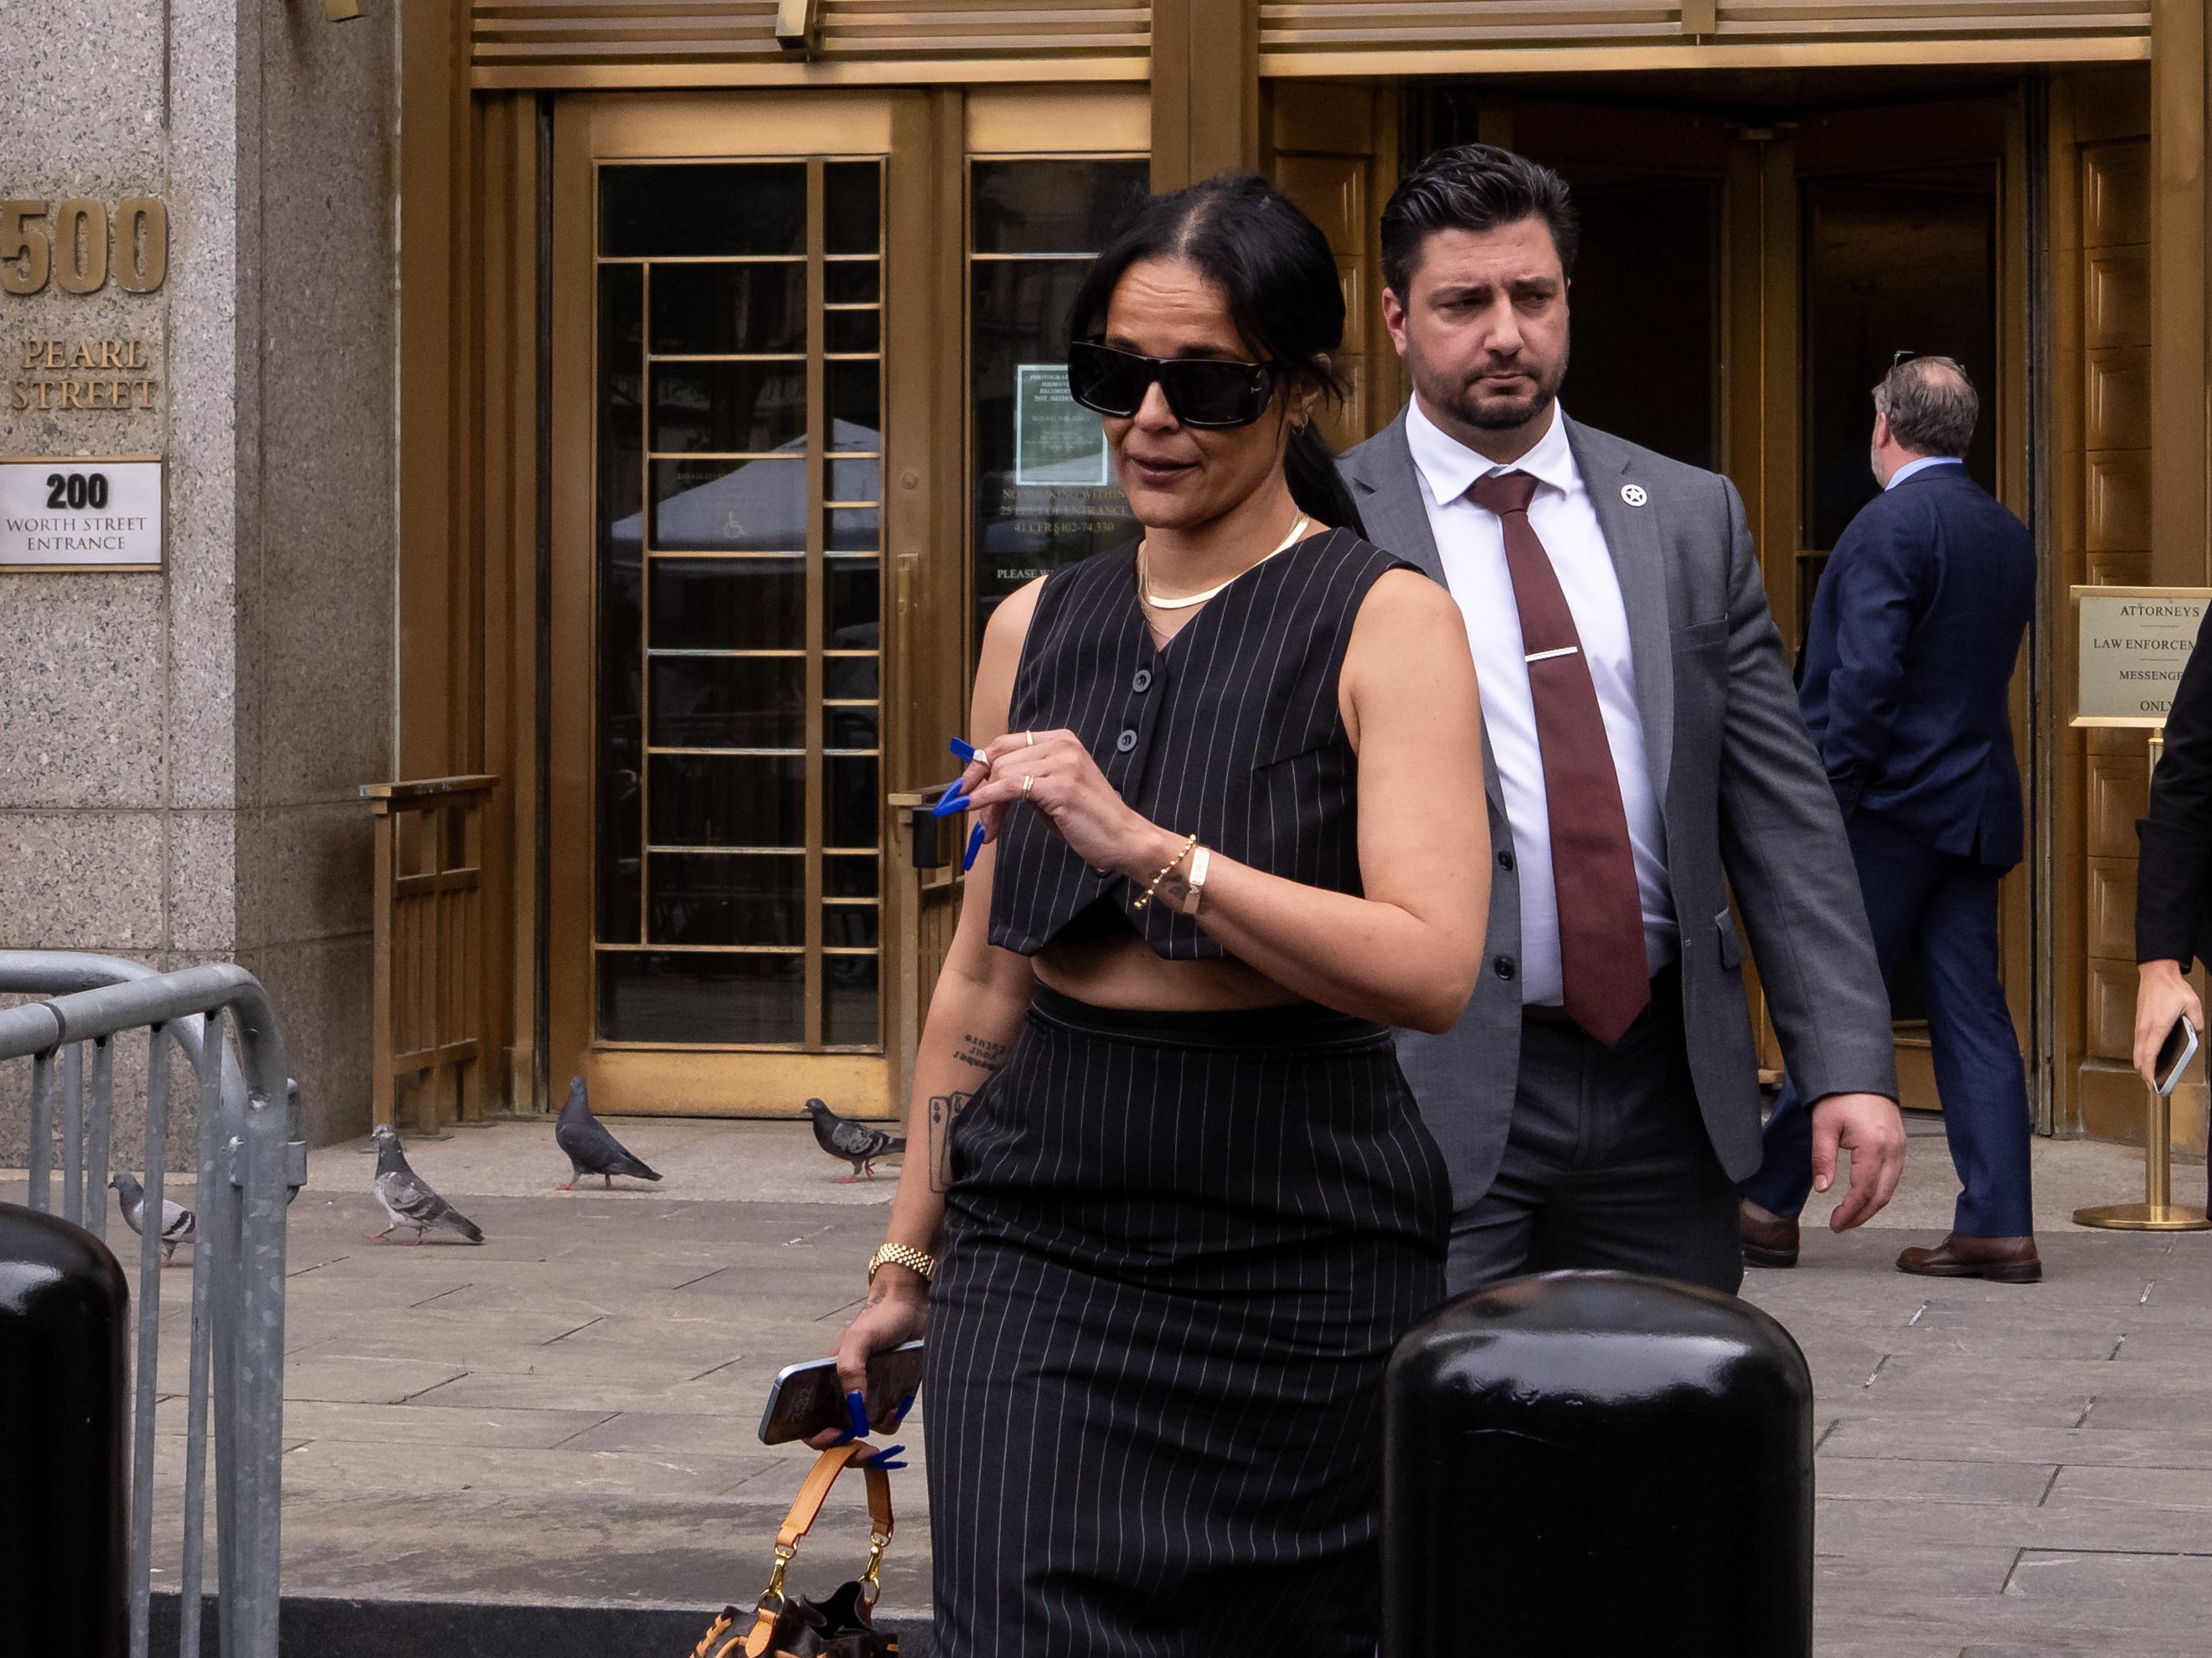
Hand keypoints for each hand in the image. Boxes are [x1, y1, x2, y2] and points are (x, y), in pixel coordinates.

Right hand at [806, 1270, 928, 1449]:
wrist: (911, 1307)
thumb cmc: (879, 1319)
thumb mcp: (859, 1338)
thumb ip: (851, 1368)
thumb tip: (854, 1406)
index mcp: (825, 1384)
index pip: (810, 1423)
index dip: (818, 1439)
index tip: (834, 1440)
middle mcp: (842, 1396)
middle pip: (836, 1438)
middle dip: (848, 1451)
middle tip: (866, 1453)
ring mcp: (865, 1399)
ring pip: (861, 1435)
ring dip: (875, 1432)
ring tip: (891, 1411)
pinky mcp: (886, 1400)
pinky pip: (885, 1424)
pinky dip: (892, 1419)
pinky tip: (900, 1402)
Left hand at [954, 728, 1169, 878]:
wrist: (1124, 838)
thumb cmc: (1089, 820)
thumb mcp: (1054, 791)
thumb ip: (1027, 780)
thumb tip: (985, 784)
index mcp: (1060, 740)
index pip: (1006, 743)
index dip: (980, 764)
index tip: (965, 786)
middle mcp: (1061, 745)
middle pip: (999, 757)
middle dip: (979, 787)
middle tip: (974, 815)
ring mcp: (1061, 763)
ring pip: (1002, 774)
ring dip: (986, 805)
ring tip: (988, 830)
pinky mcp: (1059, 786)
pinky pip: (1010, 788)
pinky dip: (988, 800)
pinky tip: (977, 810)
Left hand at [1809, 1091, 1906, 1231]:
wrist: (1859, 1072)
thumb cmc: (1840, 1095)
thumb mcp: (1823, 1126)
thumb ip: (1823, 1159)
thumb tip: (1822, 1188)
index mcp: (1873, 1146)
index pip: (1864, 1191)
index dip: (1850, 1212)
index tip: (1836, 1223)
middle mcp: (1892, 1149)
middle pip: (1881, 1195)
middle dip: (1861, 1215)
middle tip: (1841, 1225)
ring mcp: (1900, 1147)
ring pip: (1890, 1188)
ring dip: (1871, 1205)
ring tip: (1850, 1215)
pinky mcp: (1900, 1144)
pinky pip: (1893, 1176)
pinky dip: (1879, 1191)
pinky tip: (1864, 1196)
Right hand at [2134, 960, 2202, 1087]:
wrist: (2156, 974)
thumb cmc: (2171, 988)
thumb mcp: (2193, 1005)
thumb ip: (2195, 1022)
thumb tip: (2195, 1034)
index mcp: (2157, 1026)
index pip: (2149, 1055)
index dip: (2149, 1071)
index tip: (2151, 1083)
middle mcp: (2145, 1028)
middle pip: (2139, 1057)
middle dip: (2144, 1072)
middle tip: (2152, 1085)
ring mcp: (2140, 1025)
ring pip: (2137, 1050)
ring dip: (2141, 1063)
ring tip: (2149, 1074)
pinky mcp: (2139, 1022)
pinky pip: (2138, 1043)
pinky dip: (2141, 1053)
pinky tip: (2147, 1057)